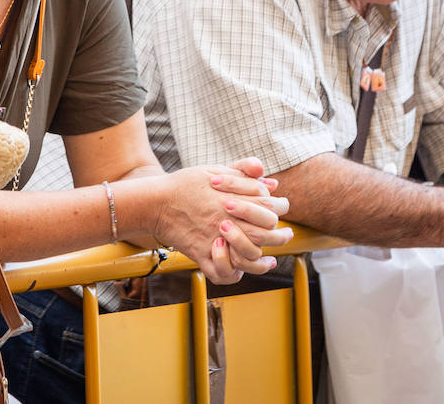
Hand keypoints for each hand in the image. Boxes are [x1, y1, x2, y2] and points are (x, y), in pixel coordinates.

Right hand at [154, 158, 293, 284]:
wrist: (155, 202)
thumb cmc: (184, 184)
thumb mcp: (214, 169)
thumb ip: (242, 170)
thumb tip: (269, 177)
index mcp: (231, 199)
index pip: (268, 206)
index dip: (280, 206)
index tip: (283, 206)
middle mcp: (226, 221)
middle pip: (265, 232)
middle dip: (281, 235)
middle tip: (287, 234)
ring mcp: (215, 240)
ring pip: (250, 255)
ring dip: (264, 257)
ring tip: (271, 257)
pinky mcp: (202, 255)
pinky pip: (223, 273)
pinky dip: (236, 274)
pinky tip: (243, 269)